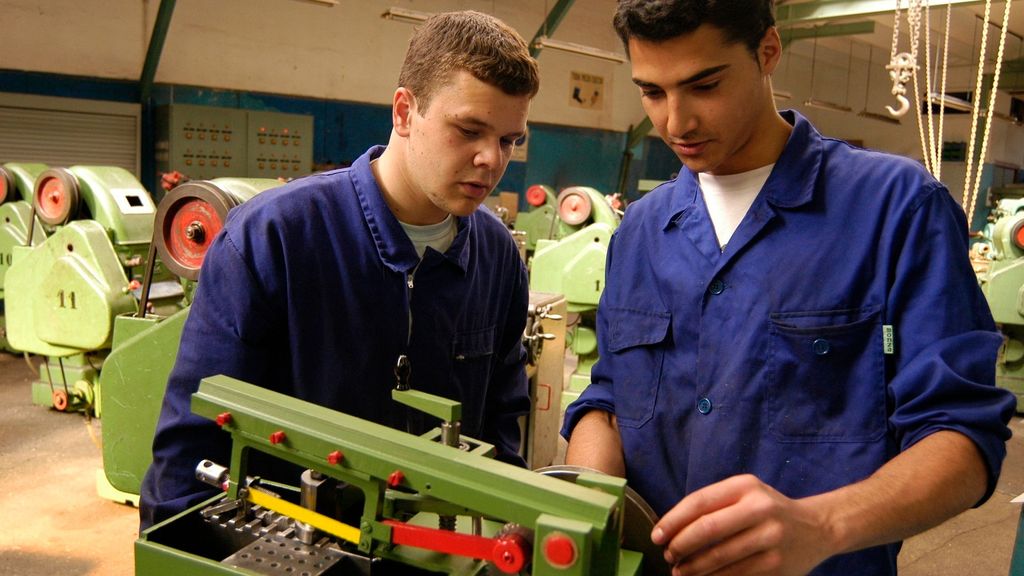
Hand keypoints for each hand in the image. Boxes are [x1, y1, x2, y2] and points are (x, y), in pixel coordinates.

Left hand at [652, 474, 834, 575]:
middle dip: (680, 546)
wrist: (817, 528)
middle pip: (707, 529)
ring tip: (680, 572)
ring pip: (719, 557)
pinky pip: (736, 575)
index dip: (673, 521)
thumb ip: (713, 505)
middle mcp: (760, 509)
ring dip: (693, 568)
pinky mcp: (776, 565)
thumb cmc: (769, 510)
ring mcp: (770, 538)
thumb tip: (672, 529)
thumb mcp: (745, 494)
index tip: (657, 536)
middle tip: (669, 556)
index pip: (699, 502)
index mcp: (745, 486)